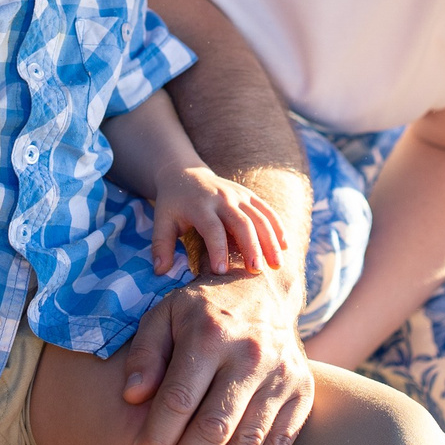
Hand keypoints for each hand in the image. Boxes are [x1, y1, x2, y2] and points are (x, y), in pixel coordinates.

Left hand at [117, 270, 313, 444]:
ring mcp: (282, 376)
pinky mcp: (302, 393)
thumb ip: (144, 354)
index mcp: (210, 334)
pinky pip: (281, 444)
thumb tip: (131, 397)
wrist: (262, 288)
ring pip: (250, 443)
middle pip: (215, 427)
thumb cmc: (200, 310)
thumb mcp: (164, 315)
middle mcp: (251, 355)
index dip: (155, 437)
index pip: (179, 398)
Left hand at [150, 165, 289, 277]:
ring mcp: (238, 194)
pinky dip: (277, 227)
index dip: (217, 250)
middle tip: (257, 271)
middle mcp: (222, 198)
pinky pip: (267, 210)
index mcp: (199, 205)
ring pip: (259, 216)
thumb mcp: (161, 220)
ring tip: (277, 264)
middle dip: (251, 247)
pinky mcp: (249, 195)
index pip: (212, 229)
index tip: (221, 272)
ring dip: (270, 240)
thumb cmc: (173, 204)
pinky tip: (285, 246)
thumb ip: (161, 245)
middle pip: (242, 222)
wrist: (185, 173)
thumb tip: (160, 271)